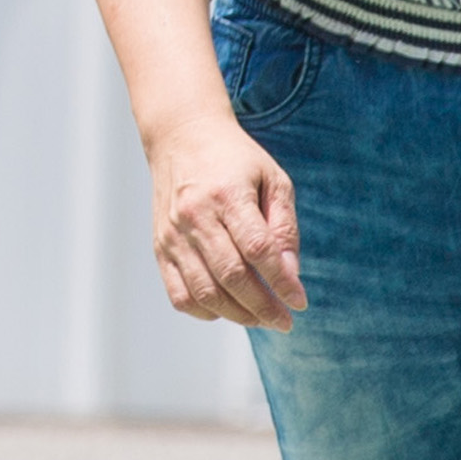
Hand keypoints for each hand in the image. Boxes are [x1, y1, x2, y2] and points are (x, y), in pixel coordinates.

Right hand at [150, 115, 303, 327]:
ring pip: (205, 291)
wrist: (182, 137)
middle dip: (263, 306)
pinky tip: (227, 310)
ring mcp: (174, 235)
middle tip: (285, 322)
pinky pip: (179, 294)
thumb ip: (283, 227)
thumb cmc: (235, 159)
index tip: (299, 302)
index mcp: (227, 194)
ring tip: (261, 320)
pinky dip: (205, 311)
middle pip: (232, 276)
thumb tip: (291, 275)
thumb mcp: (272, 179)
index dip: (281, 281)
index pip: (257, 249)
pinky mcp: (160, 248)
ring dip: (238, 315)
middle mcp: (195, 216)